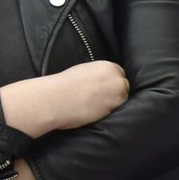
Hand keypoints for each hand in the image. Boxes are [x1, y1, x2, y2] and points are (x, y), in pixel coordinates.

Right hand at [0, 60, 128, 135]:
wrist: (55, 99)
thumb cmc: (64, 84)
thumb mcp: (83, 71)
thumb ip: (98, 75)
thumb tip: (102, 82)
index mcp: (109, 67)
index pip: (119, 74)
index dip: (111, 82)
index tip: (103, 88)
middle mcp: (117, 80)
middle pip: (123, 87)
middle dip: (115, 93)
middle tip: (100, 99)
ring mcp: (117, 96)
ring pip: (121, 101)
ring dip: (112, 104)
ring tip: (95, 106)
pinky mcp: (112, 111)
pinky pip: (114, 112)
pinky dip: (107, 113)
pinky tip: (94, 112)